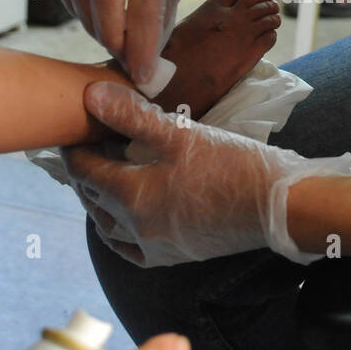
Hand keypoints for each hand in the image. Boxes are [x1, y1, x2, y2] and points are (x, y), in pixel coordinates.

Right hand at [52, 0, 221, 83]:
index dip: (143, 45)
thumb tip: (144, 62)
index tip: (145, 75)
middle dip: (115, 38)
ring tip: (116, 38)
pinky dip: (80, 8)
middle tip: (129, 59)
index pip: (144, 2)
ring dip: (96, 26)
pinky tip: (98, 16)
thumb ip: (161, 12)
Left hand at [62, 82, 350, 266]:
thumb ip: (133, 116)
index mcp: (133, 196)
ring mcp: (155, 246)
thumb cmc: (232, 165)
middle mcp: (136, 228)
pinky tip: (123, 219)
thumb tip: (91, 95)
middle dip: (86, 171)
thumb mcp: (181, 133)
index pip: (86, 171)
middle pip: (94, 197)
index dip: (75, 149)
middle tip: (87, 146)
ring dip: (99, 200)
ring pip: (108, 224)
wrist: (278, 206)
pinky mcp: (175, 254)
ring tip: (102, 176)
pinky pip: (130, 248)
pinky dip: (118, 231)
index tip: (72, 131)